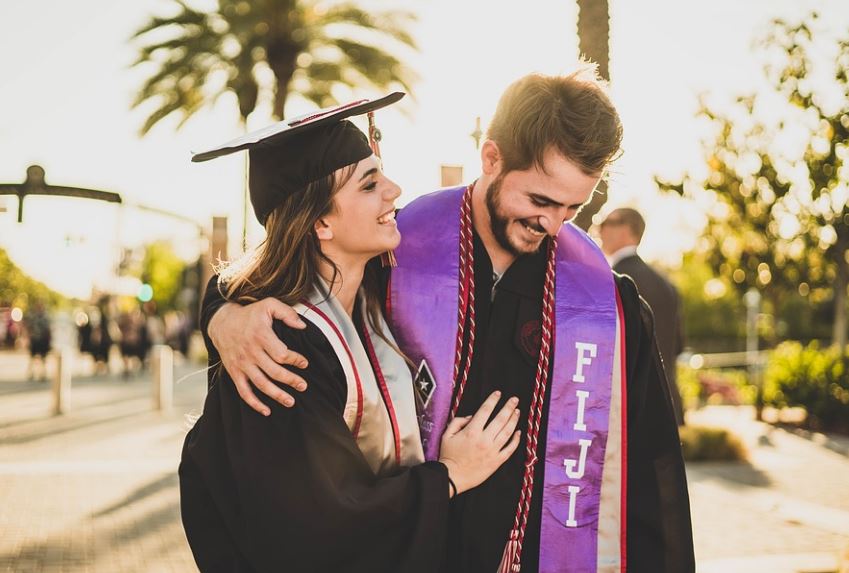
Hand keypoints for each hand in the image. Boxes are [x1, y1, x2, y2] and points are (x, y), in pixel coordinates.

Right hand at [208, 298, 308, 415]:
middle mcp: (251, 352)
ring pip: (261, 384)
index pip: (281, 354)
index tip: (304, 363)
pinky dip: (254, 403)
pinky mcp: (234, 372)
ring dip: (276, 395)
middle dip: (291, 381)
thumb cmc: (250, 314)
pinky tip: (266, 410)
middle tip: (303, 386)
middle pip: (274, 372)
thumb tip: (303, 325)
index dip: (295, 360)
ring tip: (291, 402)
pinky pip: (243, 391)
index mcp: (261, 336)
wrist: (222, 322)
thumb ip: (287, 313)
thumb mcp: (268, 305)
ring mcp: (242, 364)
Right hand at [438, 391, 520, 495]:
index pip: (485, 411)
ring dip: (514, 420)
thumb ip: (458, 422)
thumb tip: (472, 416)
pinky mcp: (497, 461)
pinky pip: (510, 449)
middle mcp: (484, 439)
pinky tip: (519, 432)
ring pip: (507, 432)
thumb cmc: (448, 456)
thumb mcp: (447, 435)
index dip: (492, 400)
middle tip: (514, 399)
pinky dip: (516, 440)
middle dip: (508, 407)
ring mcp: (492, 451)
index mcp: (472, 431)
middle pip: (500, 419)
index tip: (498, 393)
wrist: (452, 478)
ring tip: (517, 411)